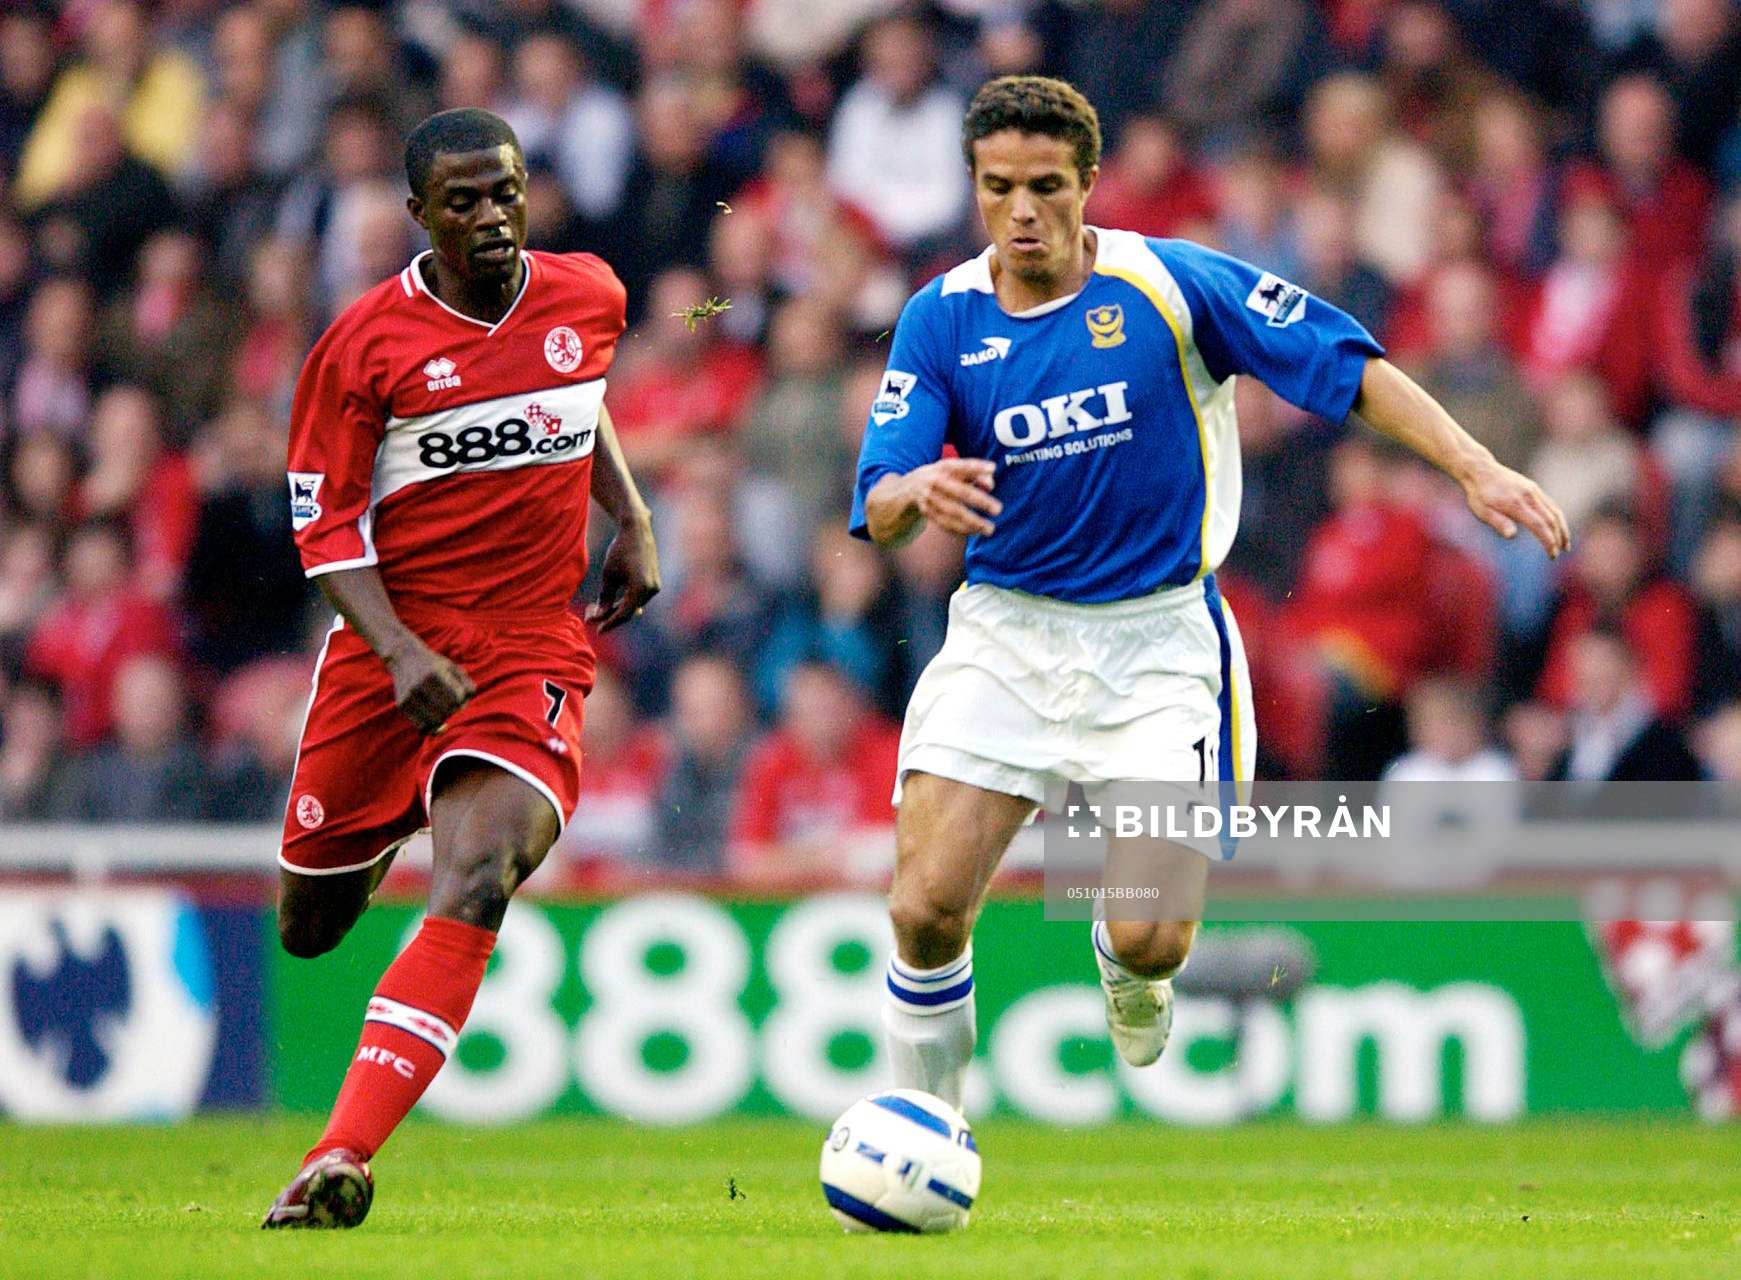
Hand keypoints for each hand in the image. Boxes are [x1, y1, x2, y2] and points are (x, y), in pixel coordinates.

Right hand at [384, 640, 474, 733]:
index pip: (456, 698)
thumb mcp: (452, 668)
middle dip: (451, 710)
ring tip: (442, 713)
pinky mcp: (402, 704)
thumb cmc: (434, 665)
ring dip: (442, 721)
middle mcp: (420, 684)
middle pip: (446, 711)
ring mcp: (409, 695)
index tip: (457, 696)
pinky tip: (435, 722)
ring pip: (434, 722)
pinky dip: (431, 727)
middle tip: (448, 705)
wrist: (402, 656)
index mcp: (435, 673)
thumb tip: (461, 709)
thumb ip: (466, 686)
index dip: (460, 700)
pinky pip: (422, 726)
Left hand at [586, 516, 660, 631]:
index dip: (609, 623)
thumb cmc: (620, 550)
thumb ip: (604, 598)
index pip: (624, 613)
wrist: (636, 530)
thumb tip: (597, 618)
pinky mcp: (654, 583)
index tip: (597, 631)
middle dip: (610, 616)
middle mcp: (652, 589)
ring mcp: (655, 586)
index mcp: (641, 587)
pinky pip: (638, 598)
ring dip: (617, 609)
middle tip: (591, 616)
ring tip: (598, 607)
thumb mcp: (608, 575)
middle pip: (629, 611)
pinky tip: (612, 602)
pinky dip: (626, 601)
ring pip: (634, 606)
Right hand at [906, 457, 1001, 536]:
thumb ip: (977, 474)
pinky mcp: (927, 512)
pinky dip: (961, 529)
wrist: (910, 486)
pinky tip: (976, 531)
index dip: (977, 466)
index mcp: (943, 467)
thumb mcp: (956, 470)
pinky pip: (946, 523)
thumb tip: (990, 485)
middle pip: (960, 492)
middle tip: (998, 509)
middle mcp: (935, 481)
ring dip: (972, 522)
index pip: (962, 465)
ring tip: (990, 529)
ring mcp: (930, 498)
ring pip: (953, 512)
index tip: (993, 468)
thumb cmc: (944, 476)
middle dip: (980, 501)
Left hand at [1461, 456, 1569, 557]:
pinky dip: (1557, 517)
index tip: (1552, 555)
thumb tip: (1512, 536)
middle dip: (1558, 538)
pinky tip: (1558, 527)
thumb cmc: (1479, 494)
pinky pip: (1550, 504)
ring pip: (1554, 511)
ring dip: (1562, 528)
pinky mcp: (1534, 488)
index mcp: (1516, 504)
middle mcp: (1529, 496)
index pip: (1539, 525)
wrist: (1480, 470)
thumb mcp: (1482, 511)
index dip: (1548, 541)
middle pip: (1551, 519)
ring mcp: (1533, 491)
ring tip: (1565, 544)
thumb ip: (1498, 522)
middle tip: (1560, 552)